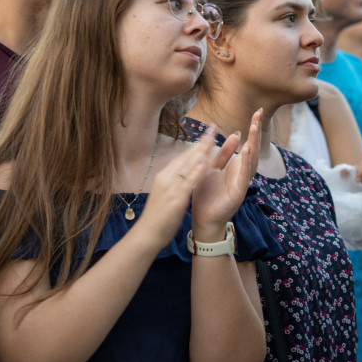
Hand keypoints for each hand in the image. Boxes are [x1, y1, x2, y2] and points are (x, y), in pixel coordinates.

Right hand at [139, 129, 216, 245]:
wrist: (147, 234)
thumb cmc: (156, 216)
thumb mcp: (164, 194)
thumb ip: (172, 183)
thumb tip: (181, 174)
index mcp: (164, 176)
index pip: (182, 157)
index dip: (195, 145)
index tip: (206, 135)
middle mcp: (166, 178)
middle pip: (186, 156)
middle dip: (201, 142)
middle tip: (213, 128)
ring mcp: (170, 187)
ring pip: (188, 164)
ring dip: (202, 150)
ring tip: (214, 137)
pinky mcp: (176, 198)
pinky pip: (189, 180)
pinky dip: (198, 169)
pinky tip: (207, 160)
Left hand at [191, 110, 261, 239]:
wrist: (202, 219)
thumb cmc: (207, 194)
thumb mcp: (212, 168)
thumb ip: (223, 153)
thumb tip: (236, 134)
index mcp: (236, 166)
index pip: (248, 143)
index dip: (252, 128)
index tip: (256, 111)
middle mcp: (242, 173)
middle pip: (253, 148)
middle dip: (256, 131)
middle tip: (259, 114)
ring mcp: (242, 183)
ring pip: (252, 161)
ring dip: (253, 144)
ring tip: (254, 128)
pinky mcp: (238, 194)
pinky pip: (244, 177)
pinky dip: (246, 164)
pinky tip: (247, 153)